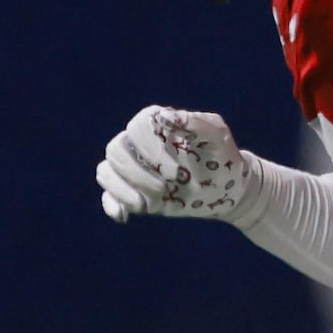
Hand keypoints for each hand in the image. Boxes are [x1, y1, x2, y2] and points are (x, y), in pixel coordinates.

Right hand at [96, 105, 261, 222]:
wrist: (227, 189)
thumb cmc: (223, 158)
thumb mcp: (217, 138)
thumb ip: (196, 123)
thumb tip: (163, 117)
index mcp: (156, 125)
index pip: (135, 127)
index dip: (148, 147)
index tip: (174, 167)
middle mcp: (138, 145)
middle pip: (115, 150)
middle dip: (136, 173)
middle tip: (165, 188)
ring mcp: (132, 170)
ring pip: (105, 172)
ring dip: (123, 189)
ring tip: (149, 202)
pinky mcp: (131, 193)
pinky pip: (107, 197)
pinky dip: (112, 206)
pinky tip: (127, 215)